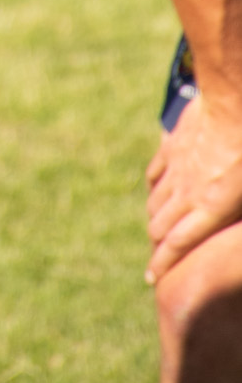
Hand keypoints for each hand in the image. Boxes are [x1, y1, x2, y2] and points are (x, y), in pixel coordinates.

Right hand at [145, 93, 241, 282]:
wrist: (234, 102)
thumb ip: (239, 214)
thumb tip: (236, 218)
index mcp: (212, 209)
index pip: (177, 245)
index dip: (161, 265)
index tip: (150, 279)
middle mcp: (187, 193)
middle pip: (160, 228)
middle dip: (158, 246)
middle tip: (161, 256)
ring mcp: (176, 168)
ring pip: (154, 202)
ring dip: (155, 218)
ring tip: (161, 227)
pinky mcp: (171, 147)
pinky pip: (154, 174)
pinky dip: (154, 188)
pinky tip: (158, 191)